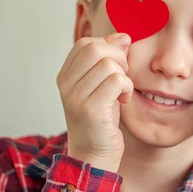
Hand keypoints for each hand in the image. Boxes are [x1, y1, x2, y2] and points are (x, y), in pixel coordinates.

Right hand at [56, 32, 133, 172]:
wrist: (94, 156)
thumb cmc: (101, 119)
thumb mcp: (103, 85)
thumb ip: (110, 59)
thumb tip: (123, 36)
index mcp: (66, 75)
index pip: (86, 43)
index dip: (108, 47)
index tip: (118, 66)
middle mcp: (66, 84)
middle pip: (96, 48)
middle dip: (118, 58)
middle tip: (123, 77)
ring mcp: (75, 97)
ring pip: (108, 64)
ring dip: (124, 76)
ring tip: (122, 93)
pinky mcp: (90, 109)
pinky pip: (117, 81)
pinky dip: (127, 88)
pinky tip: (123, 101)